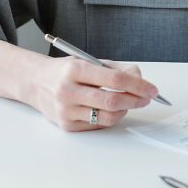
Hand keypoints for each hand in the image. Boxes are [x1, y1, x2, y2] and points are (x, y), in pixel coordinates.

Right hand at [23, 56, 157, 131]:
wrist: (35, 83)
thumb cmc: (66, 72)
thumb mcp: (87, 61)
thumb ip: (115, 69)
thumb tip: (140, 80)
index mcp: (76, 69)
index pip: (115, 79)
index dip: (138, 85)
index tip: (152, 89)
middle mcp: (69, 90)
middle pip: (112, 100)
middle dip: (136, 100)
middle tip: (146, 98)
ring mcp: (66, 110)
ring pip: (107, 116)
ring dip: (125, 110)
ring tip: (128, 103)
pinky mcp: (67, 126)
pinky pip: (97, 124)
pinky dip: (110, 117)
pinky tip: (110, 109)